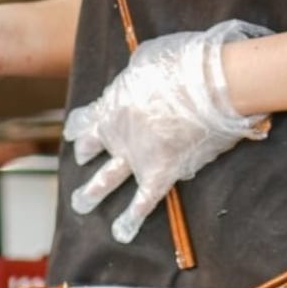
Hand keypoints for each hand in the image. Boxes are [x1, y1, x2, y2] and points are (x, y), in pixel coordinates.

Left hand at [64, 19, 271, 243]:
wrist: (210, 83)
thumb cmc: (184, 61)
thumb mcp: (149, 57)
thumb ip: (137, 73)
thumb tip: (139, 77)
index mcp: (113, 102)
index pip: (88, 118)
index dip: (81, 125)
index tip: (75, 131)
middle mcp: (117, 132)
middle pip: (92, 147)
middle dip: (85, 153)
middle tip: (82, 158)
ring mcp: (136, 156)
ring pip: (106, 180)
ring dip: (92, 192)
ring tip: (81, 202)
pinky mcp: (161, 172)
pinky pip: (142, 201)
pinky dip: (131, 218)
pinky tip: (122, 231)